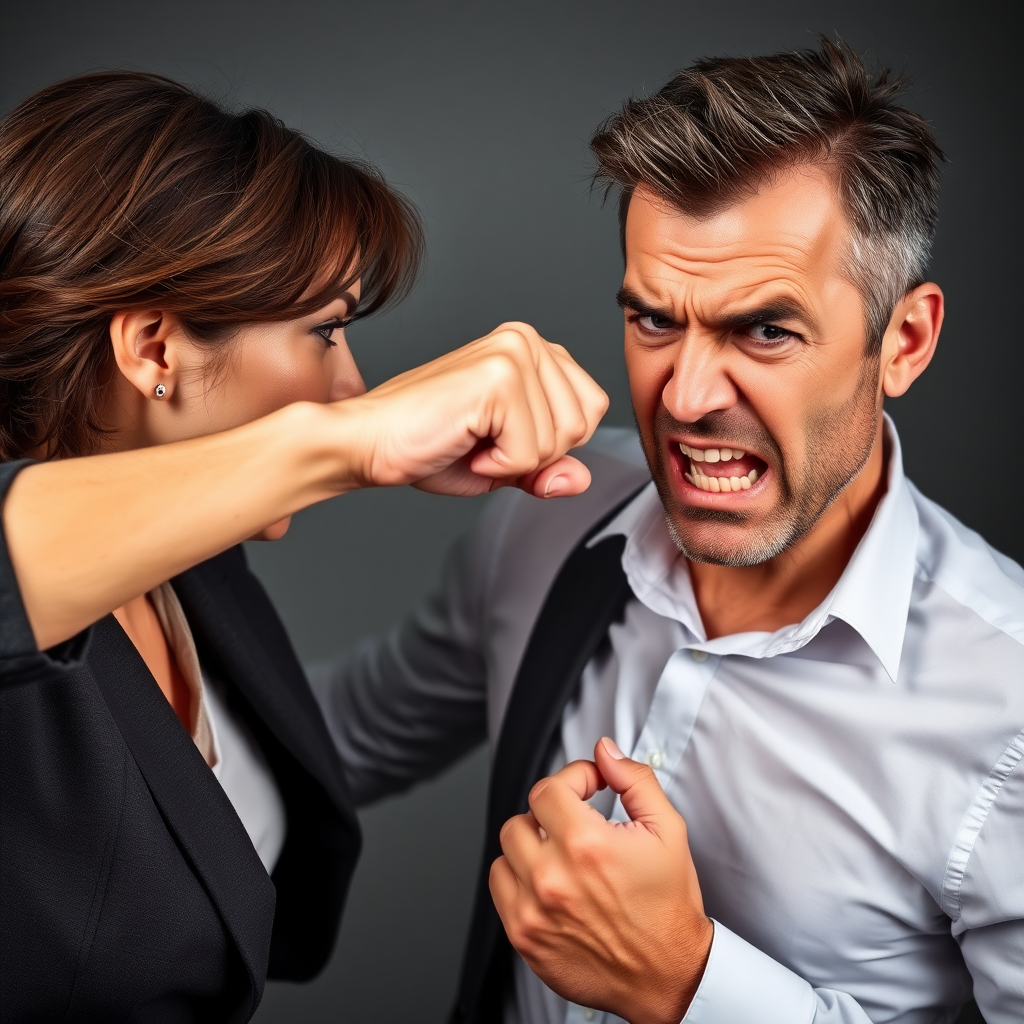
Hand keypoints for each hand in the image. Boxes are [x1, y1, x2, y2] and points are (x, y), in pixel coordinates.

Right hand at [337, 322, 607, 497]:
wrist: (367, 443)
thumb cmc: (425, 445)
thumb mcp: (505, 464)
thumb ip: (548, 468)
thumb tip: (580, 480)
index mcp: (532, 349)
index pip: (591, 410)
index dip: (549, 444)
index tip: (498, 438)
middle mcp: (526, 339)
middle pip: (582, 425)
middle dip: (535, 454)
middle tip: (481, 441)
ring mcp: (514, 354)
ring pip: (561, 441)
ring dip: (514, 460)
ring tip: (471, 439)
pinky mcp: (499, 377)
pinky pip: (531, 454)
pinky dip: (497, 467)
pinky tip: (464, 444)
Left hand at [490, 738, 712, 1023]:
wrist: (667, 975)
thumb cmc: (668, 907)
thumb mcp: (667, 831)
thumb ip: (634, 780)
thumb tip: (605, 752)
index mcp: (586, 845)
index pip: (547, 789)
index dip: (572, 779)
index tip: (588, 788)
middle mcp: (553, 877)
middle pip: (523, 817)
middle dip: (551, 812)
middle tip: (577, 823)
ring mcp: (533, 910)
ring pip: (507, 850)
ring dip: (532, 844)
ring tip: (562, 854)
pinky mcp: (524, 937)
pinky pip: (499, 887)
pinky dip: (518, 878)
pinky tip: (548, 881)